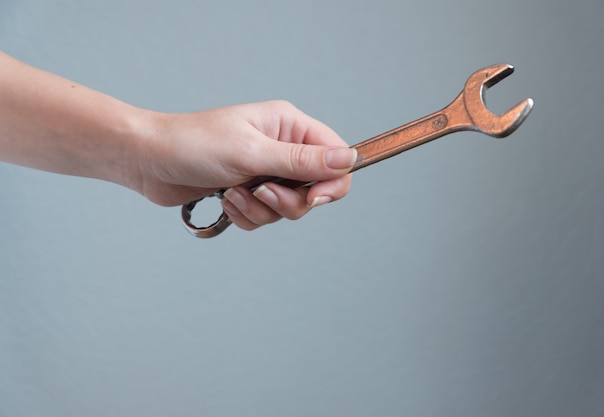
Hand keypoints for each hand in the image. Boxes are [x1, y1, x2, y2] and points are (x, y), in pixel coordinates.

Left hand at [131, 100, 355, 230]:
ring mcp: (265, 171)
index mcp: (289, 126)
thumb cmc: (194, 144)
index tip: (315, 198)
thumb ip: (302, 161)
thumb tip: (349, 159)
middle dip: (288, 200)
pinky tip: (226, 200)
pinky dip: (247, 216)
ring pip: (289, 208)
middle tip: (261, 192)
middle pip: (315, 188)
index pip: (335, 156)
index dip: (333, 181)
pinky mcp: (249, 192)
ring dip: (261, 209)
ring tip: (234, 194)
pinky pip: (265, 217)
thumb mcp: (252, 153)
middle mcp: (282, 148)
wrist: (149, 161)